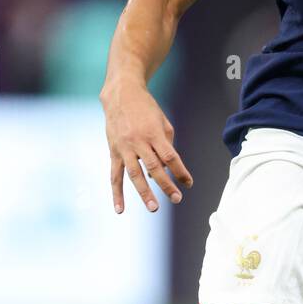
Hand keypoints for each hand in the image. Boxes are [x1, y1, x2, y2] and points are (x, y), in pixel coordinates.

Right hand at [100, 79, 192, 212]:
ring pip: (135, 174)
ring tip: (153, 208)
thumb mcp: (162, 122)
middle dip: (166, 185)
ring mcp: (124, 148)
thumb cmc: (146, 109)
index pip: (170, 157)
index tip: (188, 183)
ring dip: (144, 193)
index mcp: (154, 133)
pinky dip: (117, 193)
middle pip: (154, 168)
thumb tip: (165, 170)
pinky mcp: (113, 151)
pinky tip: (120, 209)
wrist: (121, 94)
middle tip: (177, 199)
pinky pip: (115, 176)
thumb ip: (166, 145)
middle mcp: (139, 141)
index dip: (180, 171)